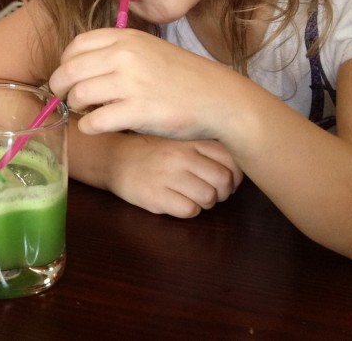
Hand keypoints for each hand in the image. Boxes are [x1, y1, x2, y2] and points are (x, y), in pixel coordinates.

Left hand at [49, 28, 247, 140]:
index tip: (68, 76)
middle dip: (59, 88)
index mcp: (126, 38)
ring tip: (85, 111)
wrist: (219, 99)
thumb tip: (77, 66)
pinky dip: (88, 126)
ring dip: (74, 107)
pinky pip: (93, 121)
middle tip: (64, 98)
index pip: (75, 46)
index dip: (64, 63)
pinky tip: (94, 127)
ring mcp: (131, 84)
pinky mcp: (137, 112)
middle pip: (69, 71)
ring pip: (77, 95)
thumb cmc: (183, 78)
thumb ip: (117, 52)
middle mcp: (125, 56)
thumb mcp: (149, 50)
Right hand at [105, 134, 242, 217]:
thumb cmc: (152, 152)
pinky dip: (188, 210)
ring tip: (191, 197)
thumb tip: (238, 169)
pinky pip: (189, 210)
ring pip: (208, 198)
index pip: (231, 160)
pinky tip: (176, 202)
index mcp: (189, 140)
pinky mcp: (156, 195)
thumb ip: (206, 149)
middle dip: (221, 193)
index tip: (225, 181)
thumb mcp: (179, 141)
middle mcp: (181, 155)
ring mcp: (168, 175)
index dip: (234, 176)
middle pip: (223, 181)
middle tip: (208, 192)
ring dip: (205, 203)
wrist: (114, 159)